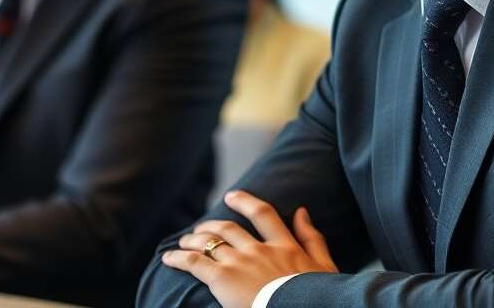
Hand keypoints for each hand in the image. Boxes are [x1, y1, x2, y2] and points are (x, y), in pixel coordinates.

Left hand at [162, 190, 337, 307]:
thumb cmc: (318, 297)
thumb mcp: (324, 266)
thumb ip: (313, 238)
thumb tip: (303, 211)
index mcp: (284, 245)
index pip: (263, 214)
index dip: (245, 202)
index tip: (231, 196)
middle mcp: (258, 249)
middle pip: (228, 228)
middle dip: (210, 226)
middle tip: (199, 228)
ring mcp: (239, 263)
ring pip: (209, 242)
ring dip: (193, 240)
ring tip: (183, 242)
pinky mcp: (222, 278)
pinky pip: (195, 263)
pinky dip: (179, 258)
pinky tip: (169, 258)